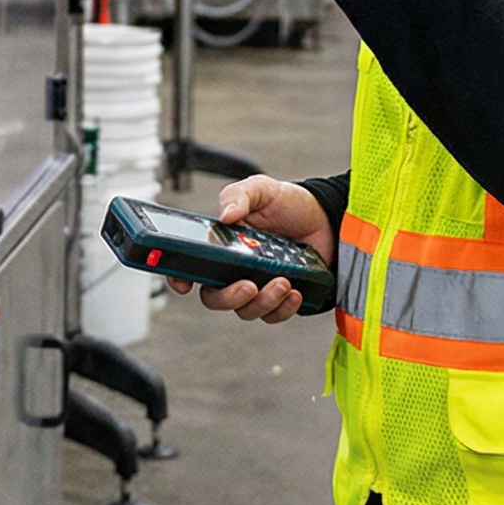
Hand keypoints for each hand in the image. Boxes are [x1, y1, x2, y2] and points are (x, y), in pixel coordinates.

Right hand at [164, 176, 336, 323]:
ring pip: (245, 310)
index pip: (190, 266)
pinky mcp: (279, 298)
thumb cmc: (288, 204)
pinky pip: (273, 315)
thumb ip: (240, 195)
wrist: (324, 219)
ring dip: (263, 302)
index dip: (179, 278)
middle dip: (229, 297)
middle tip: (248, 285)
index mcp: (221, 244)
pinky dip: (283, 309)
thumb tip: (226, 214)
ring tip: (283, 281)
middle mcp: (233, 269)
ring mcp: (256, 285)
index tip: (184, 284)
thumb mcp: (262, 189)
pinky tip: (295, 292)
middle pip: (215, 297)